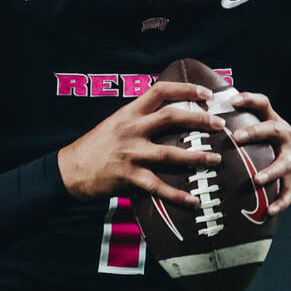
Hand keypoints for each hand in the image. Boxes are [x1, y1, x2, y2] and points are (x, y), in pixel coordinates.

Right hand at [58, 82, 224, 205]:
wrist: (69, 169)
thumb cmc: (95, 146)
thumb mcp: (115, 123)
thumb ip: (139, 118)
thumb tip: (168, 114)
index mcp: (129, 112)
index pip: (160, 91)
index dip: (186, 89)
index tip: (207, 95)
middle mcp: (130, 128)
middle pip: (170, 117)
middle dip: (199, 120)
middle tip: (221, 126)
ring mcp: (129, 152)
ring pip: (169, 152)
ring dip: (195, 157)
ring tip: (215, 161)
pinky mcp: (127, 176)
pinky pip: (157, 186)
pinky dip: (177, 195)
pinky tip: (193, 201)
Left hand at [229, 91, 290, 214]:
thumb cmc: (278, 151)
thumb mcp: (267, 137)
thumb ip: (246, 129)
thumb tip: (208, 122)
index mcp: (276, 123)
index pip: (264, 104)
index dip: (249, 100)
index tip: (231, 101)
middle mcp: (287, 137)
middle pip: (274, 129)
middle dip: (255, 132)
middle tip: (236, 137)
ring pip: (283, 164)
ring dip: (270, 171)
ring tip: (256, 180)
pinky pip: (289, 192)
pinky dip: (280, 202)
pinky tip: (269, 210)